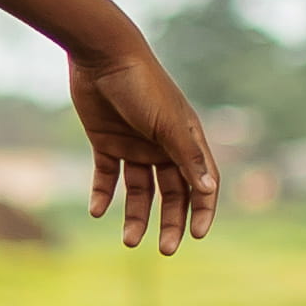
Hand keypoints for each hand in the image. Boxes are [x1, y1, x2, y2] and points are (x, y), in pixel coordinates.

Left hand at [68, 42, 222, 254]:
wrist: (102, 56)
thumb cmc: (142, 86)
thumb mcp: (167, 124)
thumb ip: (187, 157)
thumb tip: (208, 190)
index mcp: (186, 140)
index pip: (201, 183)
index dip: (203, 210)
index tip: (198, 236)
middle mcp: (163, 146)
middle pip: (171, 193)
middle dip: (169, 222)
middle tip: (164, 250)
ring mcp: (134, 145)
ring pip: (140, 190)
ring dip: (136, 216)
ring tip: (129, 241)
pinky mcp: (106, 142)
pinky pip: (107, 176)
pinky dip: (103, 195)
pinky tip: (98, 212)